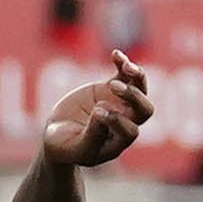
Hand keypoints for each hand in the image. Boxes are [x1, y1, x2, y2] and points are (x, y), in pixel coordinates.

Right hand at [38, 51, 153, 171]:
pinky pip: (125, 74)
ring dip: (137, 77)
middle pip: (145, 110)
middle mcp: (125, 123)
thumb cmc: (64, 147)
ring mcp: (121, 104)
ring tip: (125, 66)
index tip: (97, 110)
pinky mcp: (112, 89)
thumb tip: (102, 111)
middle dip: (133, 97)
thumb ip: (91, 135)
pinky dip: (123, 63)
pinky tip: (116, 54)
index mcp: (118, 142)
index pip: (129, 131)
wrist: (57, 134)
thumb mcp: (75, 146)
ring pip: (140, 89)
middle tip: (113, 87)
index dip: (117, 120)